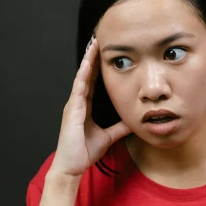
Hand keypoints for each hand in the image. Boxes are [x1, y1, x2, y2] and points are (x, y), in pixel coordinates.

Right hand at [49, 33, 131, 178]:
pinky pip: (78, 89)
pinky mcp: (72, 111)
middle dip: (92, 57)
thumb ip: (120, 127)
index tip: (106, 52)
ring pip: (81, 77)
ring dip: (87, 60)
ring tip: (94, 44)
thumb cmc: (84, 152)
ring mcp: (73, 105)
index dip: (98, 66)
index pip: (92, 81)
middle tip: (99, 39)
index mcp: (84, 106)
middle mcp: (78, 102)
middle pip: (86, 74)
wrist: (71, 167)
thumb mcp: (108, 136)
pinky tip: (86, 64)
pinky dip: (82, 75)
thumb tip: (134, 120)